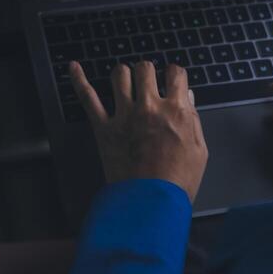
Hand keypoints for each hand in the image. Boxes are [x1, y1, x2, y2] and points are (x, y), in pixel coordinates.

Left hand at [69, 60, 207, 203]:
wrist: (151, 204)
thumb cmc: (177, 183)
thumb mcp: (198, 150)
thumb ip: (193, 120)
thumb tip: (188, 97)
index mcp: (176, 111)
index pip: (176, 74)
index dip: (174, 74)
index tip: (172, 78)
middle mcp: (149, 107)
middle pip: (145, 68)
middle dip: (147, 71)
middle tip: (147, 80)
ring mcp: (124, 115)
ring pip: (119, 75)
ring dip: (123, 74)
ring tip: (125, 81)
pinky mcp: (103, 128)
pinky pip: (88, 97)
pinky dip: (79, 80)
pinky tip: (74, 68)